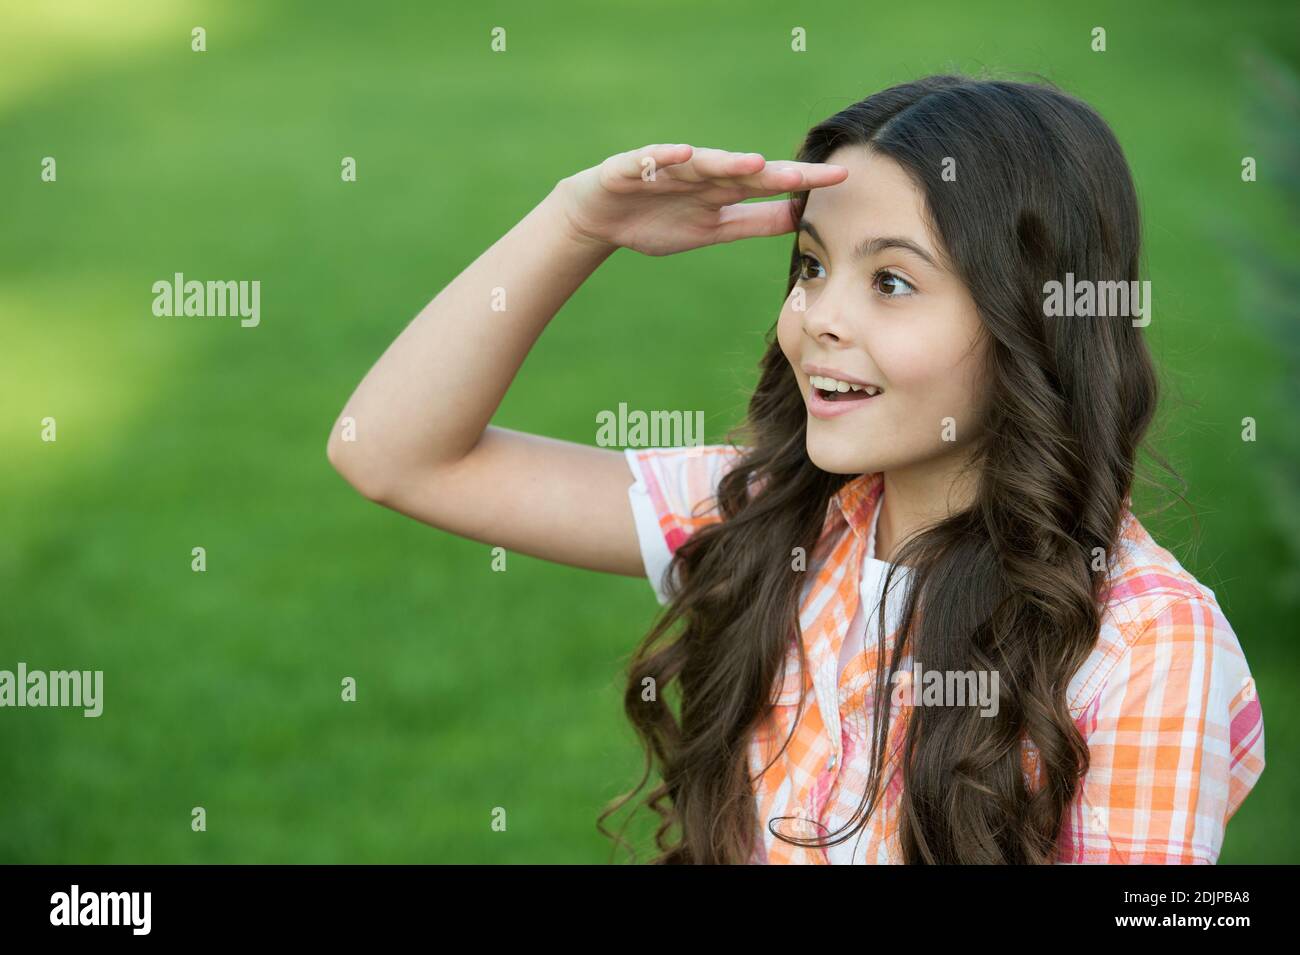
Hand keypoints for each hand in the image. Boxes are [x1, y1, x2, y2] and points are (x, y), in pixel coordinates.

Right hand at [553, 144, 848, 256]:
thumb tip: (800, 219)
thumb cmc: (659, 221)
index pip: (769, 183)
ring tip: (753, 164)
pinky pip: (651, 161)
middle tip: (808, 175)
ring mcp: (668, 168)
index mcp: (723, 189)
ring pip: (702, 164)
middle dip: (775, 173)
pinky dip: (666, 158)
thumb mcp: (713, 230)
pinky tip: (682, 155)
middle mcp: (702, 173)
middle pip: (743, 170)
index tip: (839, 179)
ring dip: (726, 162)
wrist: (600, 218)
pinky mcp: (633, 168)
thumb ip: (754, 222)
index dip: (801, 182)